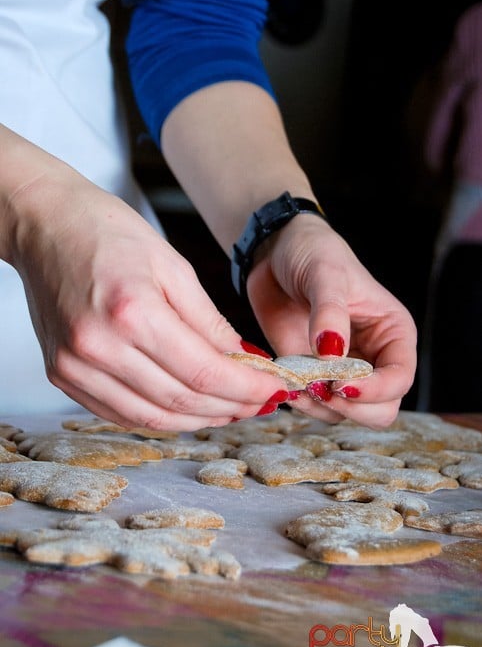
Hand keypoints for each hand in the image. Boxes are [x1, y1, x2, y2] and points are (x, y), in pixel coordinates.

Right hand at [9, 170, 286, 429]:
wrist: (45, 226)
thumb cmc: (107, 233)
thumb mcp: (172, 267)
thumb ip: (209, 323)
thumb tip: (245, 363)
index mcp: (132, 311)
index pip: (203, 372)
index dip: (245, 389)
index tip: (273, 391)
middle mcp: (99, 346)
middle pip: (180, 401)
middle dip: (230, 408)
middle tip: (259, 404)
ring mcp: (75, 366)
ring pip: (151, 418)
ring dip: (198, 420)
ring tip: (230, 410)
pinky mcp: (62, 374)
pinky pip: (121, 414)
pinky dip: (160, 418)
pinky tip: (187, 409)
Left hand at [246, 215, 417, 427]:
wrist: (275, 256)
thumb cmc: (312, 254)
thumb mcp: (326, 274)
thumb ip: (330, 313)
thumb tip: (331, 354)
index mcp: (393, 333)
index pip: (400, 378)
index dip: (376, 390)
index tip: (340, 384)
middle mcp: (375, 358)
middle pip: (382, 409)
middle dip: (353, 407)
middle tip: (319, 387)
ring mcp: (345, 372)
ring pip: (349, 414)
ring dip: (323, 407)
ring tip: (299, 382)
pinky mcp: (315, 377)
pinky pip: (318, 408)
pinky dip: (304, 404)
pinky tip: (290, 384)